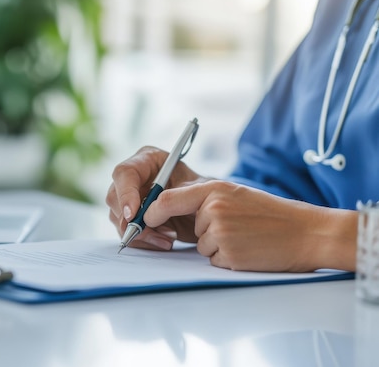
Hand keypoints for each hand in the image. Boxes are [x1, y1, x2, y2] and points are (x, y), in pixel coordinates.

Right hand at [106, 146, 206, 249]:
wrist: (211, 210)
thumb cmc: (206, 193)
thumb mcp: (196, 190)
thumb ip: (171, 199)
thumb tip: (144, 216)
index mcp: (148, 159)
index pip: (125, 173)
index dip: (125, 194)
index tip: (133, 216)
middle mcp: (134, 176)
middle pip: (114, 197)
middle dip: (131, 220)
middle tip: (152, 233)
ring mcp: (129, 196)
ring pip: (117, 217)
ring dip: (140, 233)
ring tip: (168, 237)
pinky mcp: (131, 216)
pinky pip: (126, 231)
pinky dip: (143, 241)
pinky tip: (163, 241)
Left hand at [144, 180, 356, 271]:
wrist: (305, 232)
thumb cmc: (269, 213)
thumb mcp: (234, 193)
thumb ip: (203, 197)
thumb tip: (166, 205)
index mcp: (213, 190)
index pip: (167, 200)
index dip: (152, 212)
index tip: (144, 219)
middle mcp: (213, 210)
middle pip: (190, 227)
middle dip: (205, 231)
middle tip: (237, 226)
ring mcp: (220, 233)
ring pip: (201, 245)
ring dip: (217, 245)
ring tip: (245, 236)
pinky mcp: (228, 255)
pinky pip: (213, 259)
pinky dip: (226, 257)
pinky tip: (247, 249)